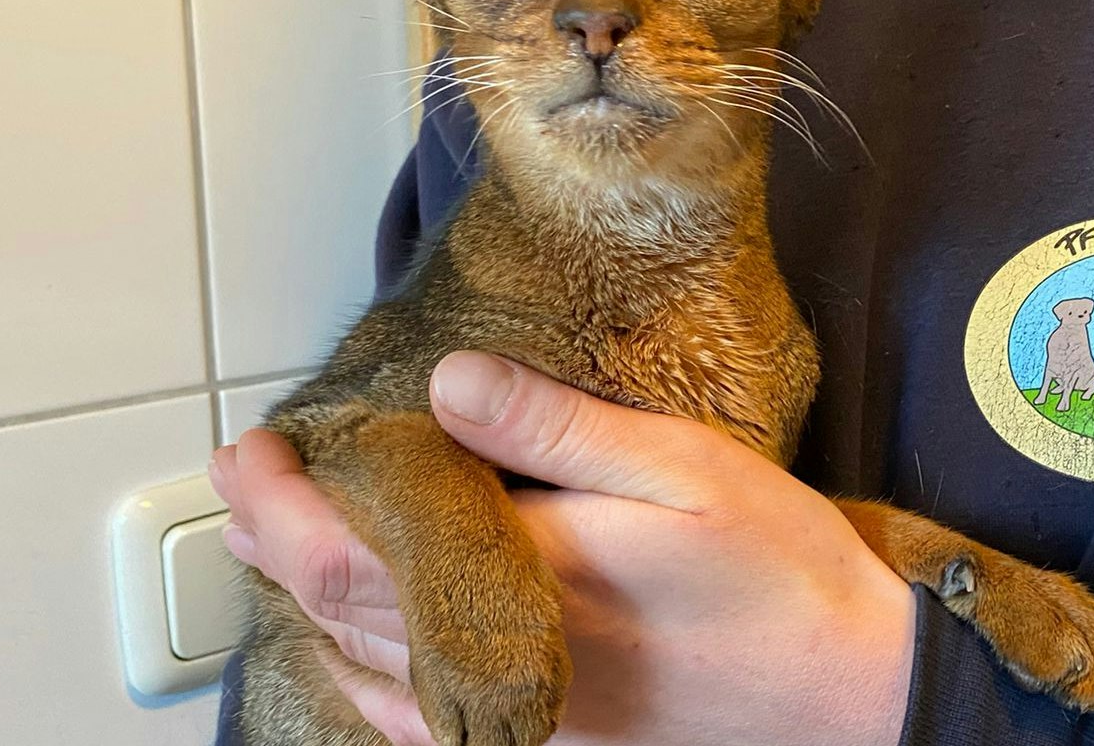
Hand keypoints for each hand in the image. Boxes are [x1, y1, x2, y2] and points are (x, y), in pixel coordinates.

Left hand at [212, 353, 916, 745]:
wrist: (853, 695)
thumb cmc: (784, 574)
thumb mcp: (689, 469)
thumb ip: (560, 429)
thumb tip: (448, 381)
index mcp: (532, 580)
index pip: (351, 556)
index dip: (278, 505)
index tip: (251, 448)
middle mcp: (507, 658)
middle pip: (339, 615)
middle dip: (272, 542)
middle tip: (240, 482)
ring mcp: (525, 716)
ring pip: (368, 674)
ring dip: (306, 605)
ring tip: (278, 547)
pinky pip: (418, 726)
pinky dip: (364, 683)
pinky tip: (362, 655)